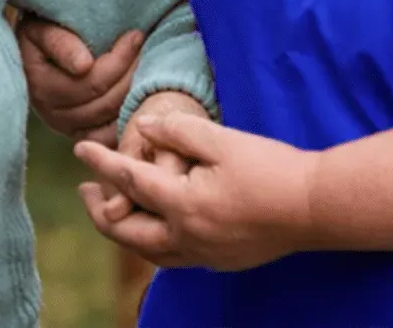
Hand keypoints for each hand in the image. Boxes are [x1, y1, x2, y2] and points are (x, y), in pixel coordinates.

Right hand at [17, 16, 142, 146]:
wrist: (34, 52)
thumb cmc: (41, 34)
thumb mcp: (42, 30)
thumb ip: (59, 44)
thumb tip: (83, 66)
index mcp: (43, 89)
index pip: (92, 81)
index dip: (119, 59)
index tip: (136, 35)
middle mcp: (53, 115)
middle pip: (106, 102)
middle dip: (131, 73)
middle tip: (148, 48)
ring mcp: (69, 129)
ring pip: (112, 118)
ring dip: (135, 91)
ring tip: (148, 64)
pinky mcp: (83, 134)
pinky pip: (112, 133)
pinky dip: (129, 116)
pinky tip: (142, 92)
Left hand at [75, 112, 314, 270]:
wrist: (313, 207)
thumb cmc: (268, 166)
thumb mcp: (221, 139)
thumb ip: (177, 132)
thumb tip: (142, 130)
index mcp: (183, 205)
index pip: (129, 182)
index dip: (101, 163)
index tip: (79, 148)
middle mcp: (187, 238)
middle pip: (126, 231)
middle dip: (101, 210)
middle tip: (86, 190)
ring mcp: (204, 255)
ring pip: (147, 251)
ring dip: (124, 229)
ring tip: (114, 210)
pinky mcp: (221, 261)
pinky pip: (172, 257)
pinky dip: (151, 242)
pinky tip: (155, 227)